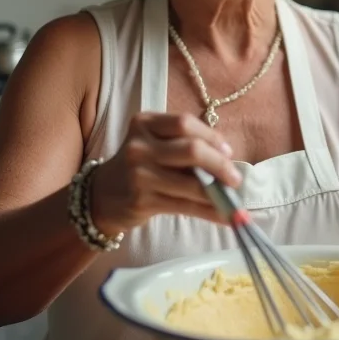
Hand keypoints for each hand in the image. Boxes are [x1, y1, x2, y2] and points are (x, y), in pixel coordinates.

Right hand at [89, 112, 241, 233]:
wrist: (102, 195)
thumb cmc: (140, 165)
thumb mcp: (154, 144)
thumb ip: (183, 145)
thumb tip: (228, 160)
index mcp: (144, 123)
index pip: (184, 123)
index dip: (212, 137)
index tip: (228, 152)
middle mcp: (139, 145)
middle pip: (191, 150)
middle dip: (220, 165)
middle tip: (236, 178)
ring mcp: (139, 174)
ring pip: (191, 183)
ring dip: (218, 193)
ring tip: (233, 199)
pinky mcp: (142, 200)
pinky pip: (185, 205)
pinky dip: (208, 211)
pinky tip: (224, 216)